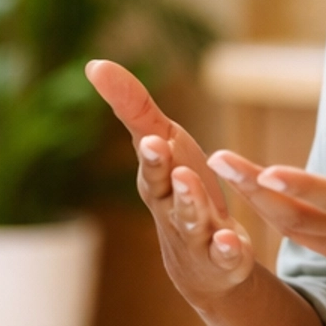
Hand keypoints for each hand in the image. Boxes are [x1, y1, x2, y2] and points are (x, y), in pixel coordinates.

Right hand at [86, 60, 257, 305]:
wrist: (201, 261)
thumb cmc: (179, 188)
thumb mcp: (164, 145)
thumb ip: (134, 107)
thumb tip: (94, 63)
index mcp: (158, 180)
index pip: (151, 165)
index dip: (150, 153)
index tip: (151, 138)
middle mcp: (173, 208)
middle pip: (167, 192)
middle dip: (163, 171)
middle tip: (160, 149)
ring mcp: (198, 236)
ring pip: (192, 220)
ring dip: (192, 203)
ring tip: (190, 181)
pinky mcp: (225, 258)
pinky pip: (225, 255)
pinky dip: (227, 249)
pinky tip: (232, 241)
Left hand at [208, 75, 325, 319]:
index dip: (301, 186)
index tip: (265, 171)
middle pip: (299, 215)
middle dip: (254, 188)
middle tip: (215, 160)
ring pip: (294, 228)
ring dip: (256, 201)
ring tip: (222, 171)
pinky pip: (304, 238)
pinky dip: (274, 217)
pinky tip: (252, 197)